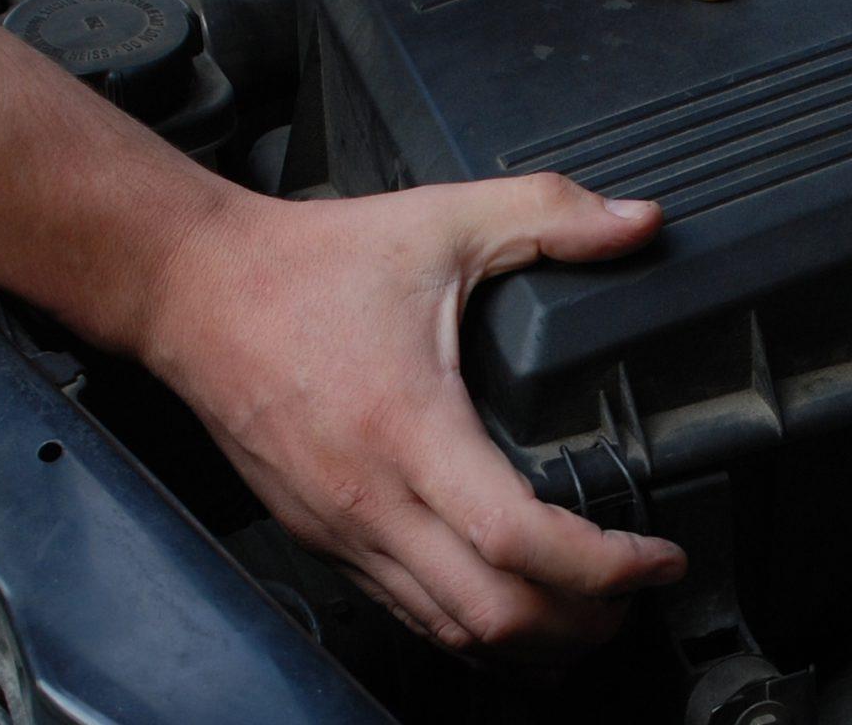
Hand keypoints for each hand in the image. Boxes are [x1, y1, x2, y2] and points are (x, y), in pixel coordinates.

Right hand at [141, 175, 683, 657]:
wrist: (192, 288)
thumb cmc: (306, 266)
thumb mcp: (443, 221)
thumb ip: (548, 212)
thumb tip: (638, 220)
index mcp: (410, 429)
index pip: (520, 541)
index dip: (607, 565)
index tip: (659, 557)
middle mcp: (372, 500)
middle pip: (492, 616)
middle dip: (582, 622)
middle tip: (637, 595)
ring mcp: (340, 530)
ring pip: (448, 630)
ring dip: (530, 640)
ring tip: (590, 613)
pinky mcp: (319, 537)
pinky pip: (406, 610)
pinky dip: (468, 628)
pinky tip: (505, 611)